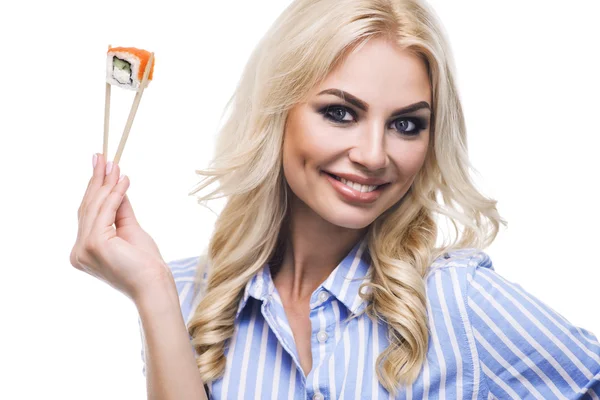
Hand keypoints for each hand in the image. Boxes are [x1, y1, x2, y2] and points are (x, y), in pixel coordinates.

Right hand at [70, 153, 171, 302]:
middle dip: (97, 180)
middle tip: (102, 157)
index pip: (88, 214)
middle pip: (88, 208)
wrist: (154, 285)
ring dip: (106, 184)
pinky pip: (106, 212)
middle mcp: (78, 251)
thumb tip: (116, 185)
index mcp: (83, 251)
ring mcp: (83, 249)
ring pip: (95, 208)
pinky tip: (123, 181)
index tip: (100, 166)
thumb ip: (120, 210)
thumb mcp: (130, 230)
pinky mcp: (95, 244)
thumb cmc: (145, 264)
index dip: (94, 189)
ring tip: (114, 165)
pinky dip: (115, 195)